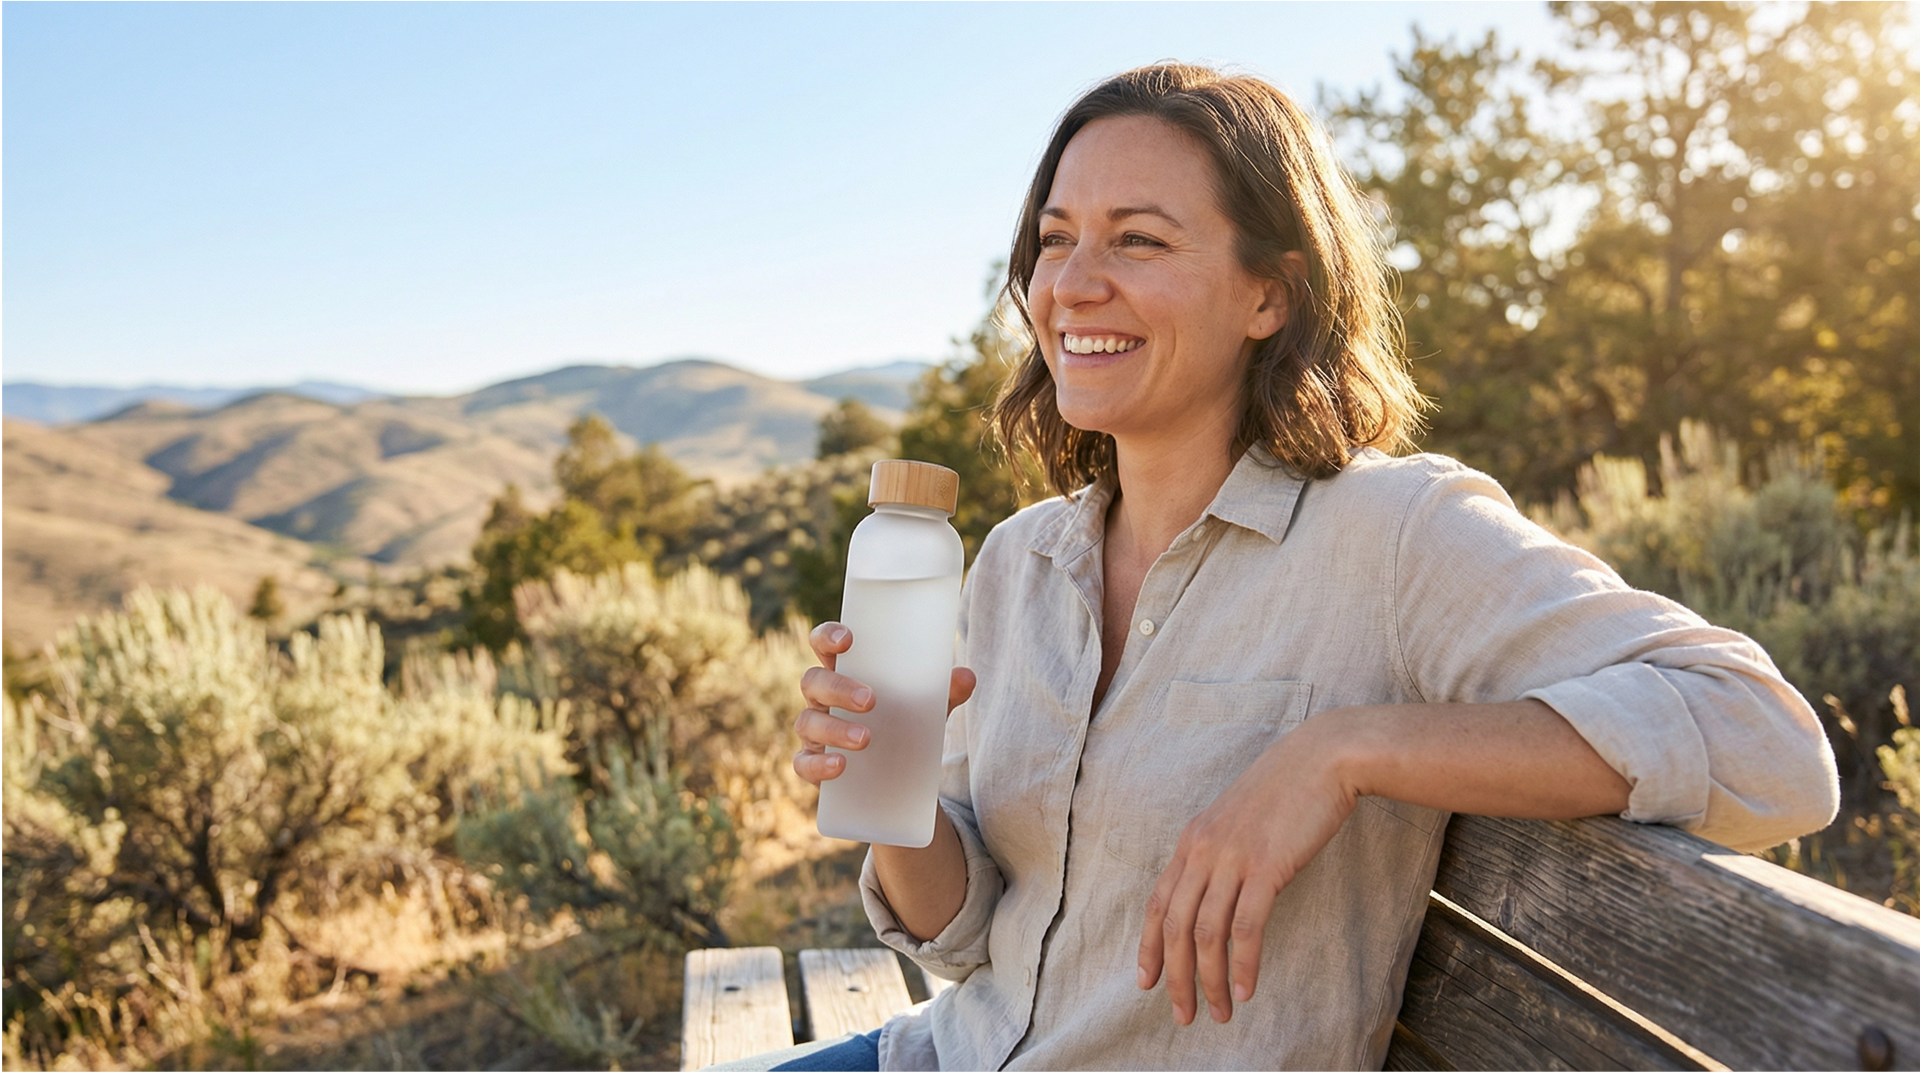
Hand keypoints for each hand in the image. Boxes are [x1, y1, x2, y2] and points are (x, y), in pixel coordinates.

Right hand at [792, 621, 976, 785]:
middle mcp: (823, 698)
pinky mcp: (814, 764)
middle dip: (839, 687)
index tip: (848, 639)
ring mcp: (815, 731)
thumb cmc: (903, 724)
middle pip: (814, 681)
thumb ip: (944, 693)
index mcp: (845, 672)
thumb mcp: (926, 708)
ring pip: (808, 722)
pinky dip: (820, 764)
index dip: (828, 636)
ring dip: (835, 728)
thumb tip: (967, 676)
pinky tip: (841, 765)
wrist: (898, 777)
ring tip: (866, 739)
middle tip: (870, 700)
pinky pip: (804, 763)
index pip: (825, 645)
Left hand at [1135, 718, 1356, 1025]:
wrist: (1323, 759)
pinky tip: (1245, 990)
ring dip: (1210, 981)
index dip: (1148, 946)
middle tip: (1182, 1015)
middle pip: (1175, 926)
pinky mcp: (1266, 866)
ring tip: (1216, 1012)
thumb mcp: (1238, 821)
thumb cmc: (1286, 791)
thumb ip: (1221, 854)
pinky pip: (1246, 927)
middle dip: (1175, 977)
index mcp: (1192, 840)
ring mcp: (1232, 858)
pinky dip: (1243, 964)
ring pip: (1207, 934)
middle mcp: (1203, 850)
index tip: (1146, 981)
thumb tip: (1218, 896)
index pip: (1157, 902)